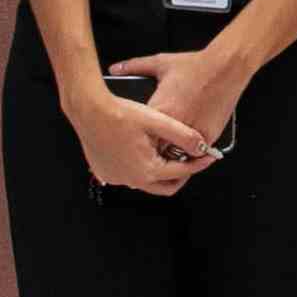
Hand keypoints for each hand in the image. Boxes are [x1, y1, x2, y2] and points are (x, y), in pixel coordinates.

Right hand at [63, 72, 219, 195]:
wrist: (88, 110)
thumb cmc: (118, 114)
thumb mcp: (156, 121)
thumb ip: (182, 135)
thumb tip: (201, 147)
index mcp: (146, 170)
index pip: (182, 172)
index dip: (198, 163)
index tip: (208, 157)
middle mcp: (130, 179)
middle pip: (166, 186)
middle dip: (181, 174)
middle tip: (190, 161)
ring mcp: (115, 178)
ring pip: (146, 181)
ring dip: (159, 170)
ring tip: (165, 152)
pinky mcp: (105, 172)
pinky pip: (128, 174)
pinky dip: (139, 167)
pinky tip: (142, 150)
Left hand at [124, 44, 252, 152]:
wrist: (225, 67)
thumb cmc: (195, 66)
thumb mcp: (161, 63)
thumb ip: (135, 67)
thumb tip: (115, 69)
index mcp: (160, 110)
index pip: (141, 137)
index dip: (136, 142)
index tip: (133, 142)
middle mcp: (175, 125)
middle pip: (157, 151)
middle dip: (153, 153)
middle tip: (149, 152)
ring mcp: (193, 133)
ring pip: (177, 156)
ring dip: (172, 155)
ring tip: (167, 152)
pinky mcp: (209, 136)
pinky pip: (196, 154)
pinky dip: (190, 152)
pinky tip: (185, 147)